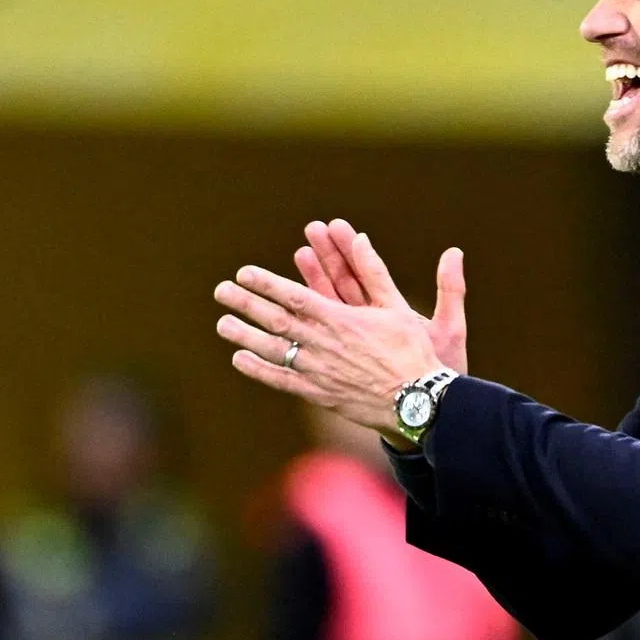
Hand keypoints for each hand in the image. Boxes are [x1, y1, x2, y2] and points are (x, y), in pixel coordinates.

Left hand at [214, 253, 443, 439]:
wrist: (418, 401)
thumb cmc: (412, 351)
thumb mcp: (397, 307)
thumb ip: (375, 272)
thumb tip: (362, 237)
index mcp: (340, 319)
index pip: (294, 296)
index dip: (266, 283)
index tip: (244, 273)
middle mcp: (323, 343)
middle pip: (276, 320)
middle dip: (246, 304)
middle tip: (221, 291)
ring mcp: (318, 370)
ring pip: (273, 350)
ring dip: (245, 336)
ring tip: (222, 323)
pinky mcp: (319, 393)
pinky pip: (282, 380)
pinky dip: (259, 370)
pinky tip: (240, 360)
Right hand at [295, 220, 467, 372]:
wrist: (425, 409)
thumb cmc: (439, 371)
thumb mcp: (449, 328)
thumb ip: (450, 290)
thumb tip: (454, 252)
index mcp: (393, 311)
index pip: (369, 272)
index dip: (354, 249)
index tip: (338, 225)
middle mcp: (371, 322)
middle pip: (344, 282)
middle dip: (329, 256)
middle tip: (312, 229)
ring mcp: (354, 340)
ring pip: (328, 306)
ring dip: (313, 280)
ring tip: (301, 253)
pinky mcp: (342, 361)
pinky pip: (319, 338)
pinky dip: (304, 323)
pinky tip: (286, 307)